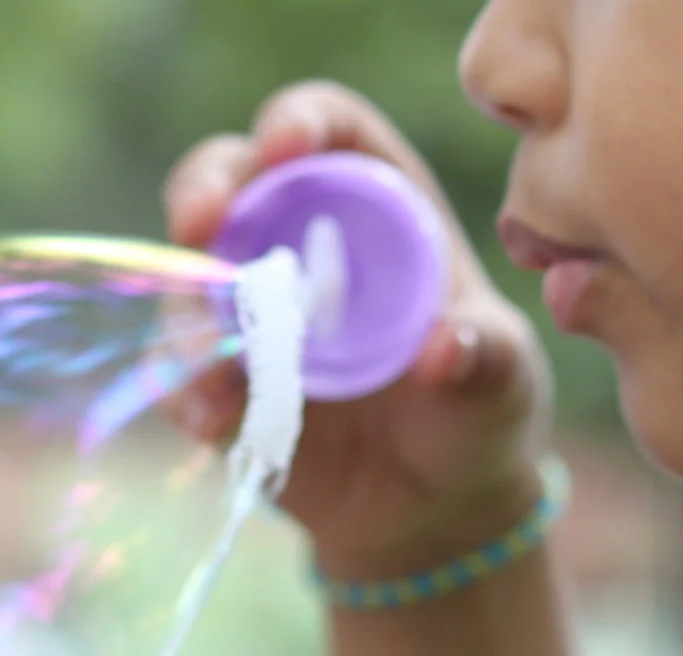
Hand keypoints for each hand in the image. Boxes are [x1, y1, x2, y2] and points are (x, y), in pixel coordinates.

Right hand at [169, 82, 555, 581]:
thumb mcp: (502, 379)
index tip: (284, 145)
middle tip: (198, 223)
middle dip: (204, 187)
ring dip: (188, 310)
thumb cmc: (478, 414)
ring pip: (190, 274)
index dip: (298, 121)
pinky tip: (212, 424)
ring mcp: (252, 308)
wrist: (434, 507)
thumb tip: (446, 348)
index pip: (329, 130)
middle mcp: (300, 240)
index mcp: (376, 204)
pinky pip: (180, 368)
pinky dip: (185, 389)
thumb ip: (486, 356)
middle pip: (231, 178)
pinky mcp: (222, 377)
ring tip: (213, 365)